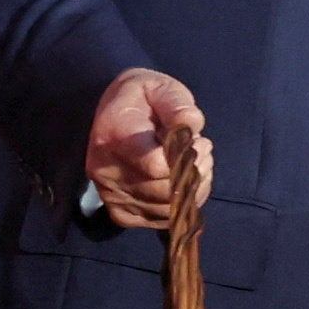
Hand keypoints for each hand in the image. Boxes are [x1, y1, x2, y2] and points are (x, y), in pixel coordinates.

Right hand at [86, 68, 209, 228]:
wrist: (116, 114)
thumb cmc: (144, 98)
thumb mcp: (162, 88)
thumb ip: (178, 105)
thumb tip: (192, 125)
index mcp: (113, 135)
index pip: (155, 165)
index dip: (186, 158)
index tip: (199, 140)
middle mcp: (105, 169)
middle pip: (163, 191)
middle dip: (193, 172)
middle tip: (204, 150)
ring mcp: (111, 194)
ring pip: (165, 209)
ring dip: (192, 188)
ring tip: (196, 163)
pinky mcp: (121, 212)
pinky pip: (160, 220)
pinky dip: (181, 204)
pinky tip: (185, 182)